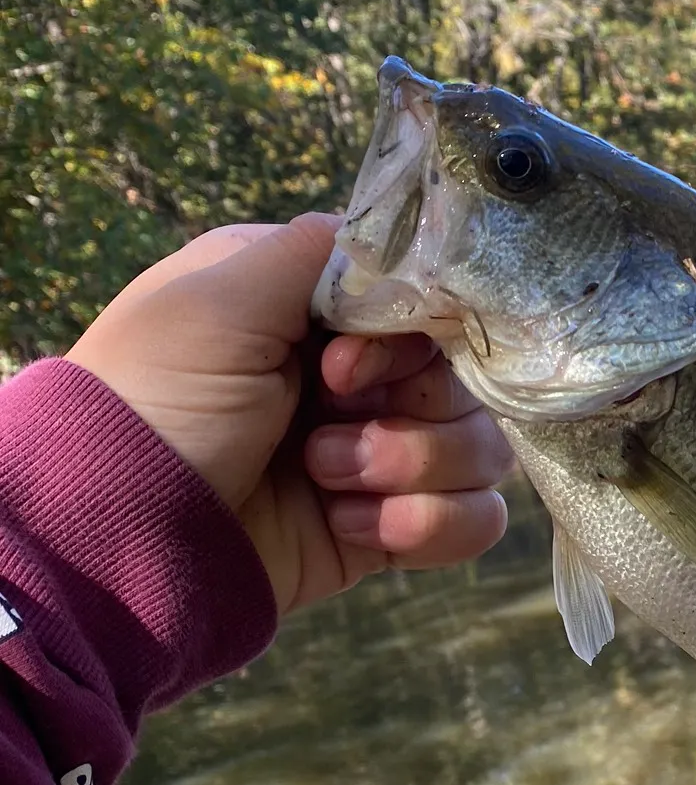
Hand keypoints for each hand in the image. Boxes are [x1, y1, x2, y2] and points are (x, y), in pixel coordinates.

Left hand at [68, 213, 508, 613]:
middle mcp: (357, 376)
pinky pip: (476, 518)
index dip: (407, 335)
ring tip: (325, 481)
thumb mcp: (217, 298)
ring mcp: (379, 454)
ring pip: (481, 447)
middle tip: (327, 427)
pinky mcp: (390, 527)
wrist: (124, 542)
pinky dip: (425, 525)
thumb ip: (319, 249)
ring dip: (411, 467)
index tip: (341, 363)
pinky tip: (350, 527)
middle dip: (407, 409)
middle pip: (465, 375)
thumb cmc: (159, 404)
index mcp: (318, 312)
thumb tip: (404, 241)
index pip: (429, 302)